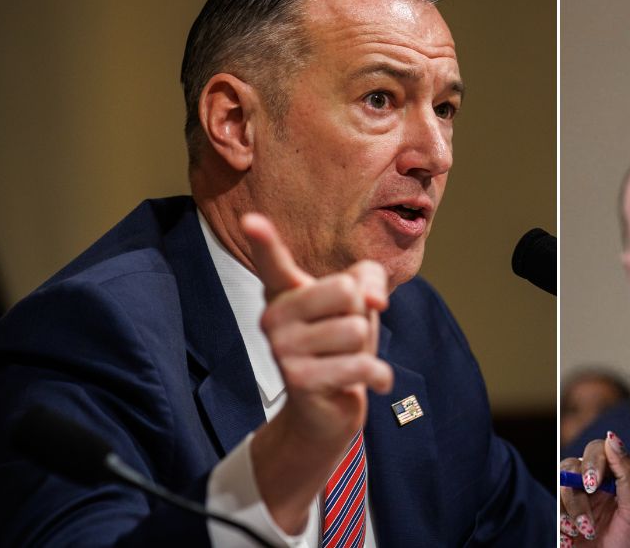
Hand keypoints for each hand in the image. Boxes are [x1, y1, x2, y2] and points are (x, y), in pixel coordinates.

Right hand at [242, 213, 394, 532]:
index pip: (273, 261)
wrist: (327, 410)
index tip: (250, 219)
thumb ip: (371, 279)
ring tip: (346, 360)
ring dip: (366, 348)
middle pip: (346, 290)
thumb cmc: (342, 343)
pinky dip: (379, 376)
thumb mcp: (362, 302)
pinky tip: (369, 383)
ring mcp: (282, 350)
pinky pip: (362, 364)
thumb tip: (375, 300)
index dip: (263, 240)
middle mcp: (273, 317)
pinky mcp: (299, 382)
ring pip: (357, 329)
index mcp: (284, 292)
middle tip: (346, 336)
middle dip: (362, 314)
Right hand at [559, 433, 629, 547]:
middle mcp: (595, 489)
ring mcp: (577, 505)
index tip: (595, 482)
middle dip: (579, 487)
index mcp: (617, 482)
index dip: (594, 461)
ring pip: (562, 487)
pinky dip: (561, 523)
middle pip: (574, 464)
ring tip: (585, 533)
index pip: (599, 452)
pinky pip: (553, 509)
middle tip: (587, 499)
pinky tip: (572, 539)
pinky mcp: (563, 521)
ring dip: (572, 510)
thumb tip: (613, 437)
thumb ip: (627, 473)